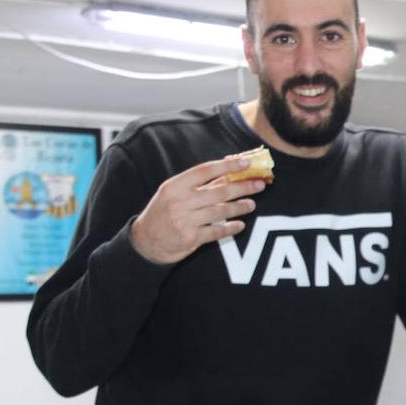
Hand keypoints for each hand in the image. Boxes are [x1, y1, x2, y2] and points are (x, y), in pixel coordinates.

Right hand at [130, 157, 265, 264]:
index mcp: (175, 185)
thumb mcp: (175, 193)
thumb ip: (199, 184)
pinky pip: (217, 232)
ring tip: (252, 204)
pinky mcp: (190, 238)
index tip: (246, 163)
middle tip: (260, 185)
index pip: (205, 171)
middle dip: (242, 187)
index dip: (228, 166)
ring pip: (220, 211)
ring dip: (240, 207)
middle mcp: (180, 201)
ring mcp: (185, 220)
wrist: (145, 241)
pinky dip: (230, 228)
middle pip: (218, 192)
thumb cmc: (165, 211)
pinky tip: (240, 225)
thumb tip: (229, 172)